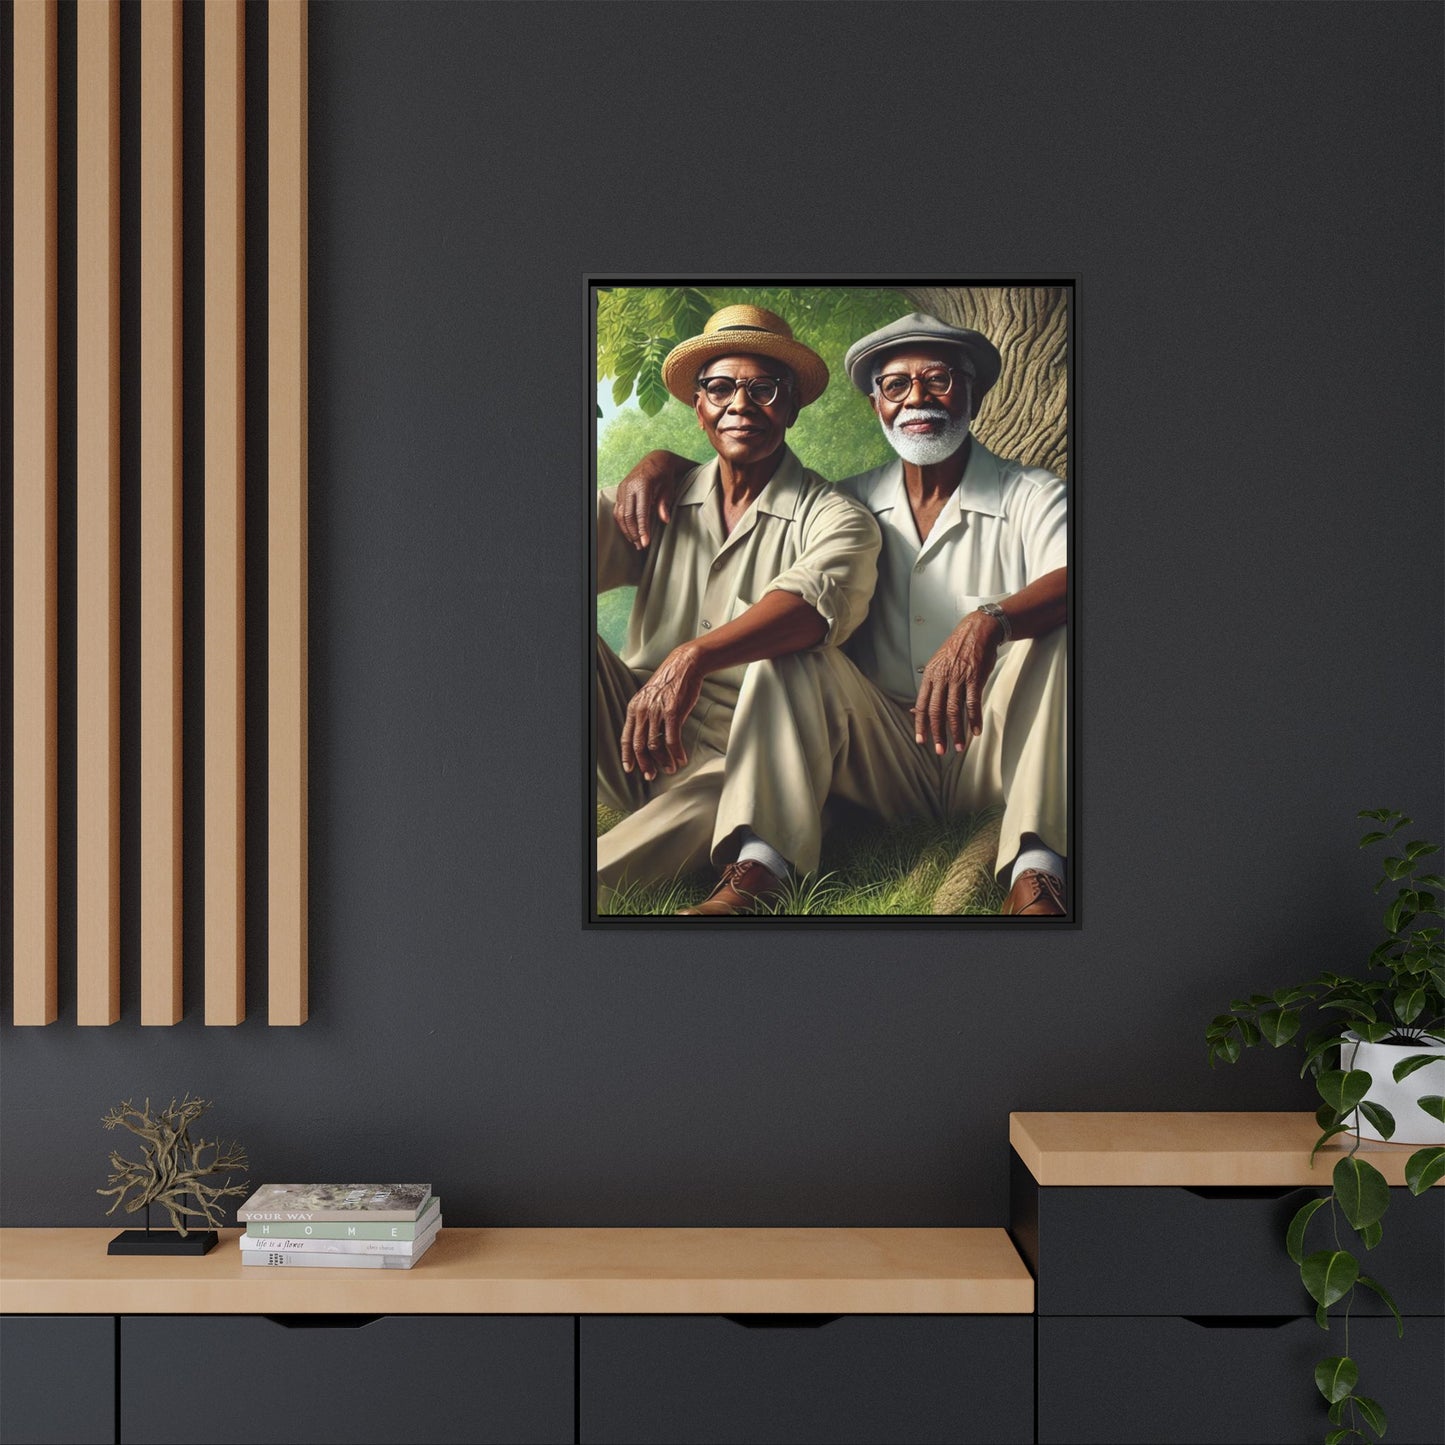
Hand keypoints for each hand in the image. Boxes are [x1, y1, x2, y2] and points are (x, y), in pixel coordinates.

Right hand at [615, 457, 678, 549]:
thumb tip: (665, 520)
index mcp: (642, 484)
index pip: (641, 512)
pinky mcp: (620, 491)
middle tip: (641, 546)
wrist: (655, 460)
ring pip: (620, 514)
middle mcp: (629, 486)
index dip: (643, 529)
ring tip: (635, 542)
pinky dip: (622, 523)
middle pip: (628, 516)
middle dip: (634, 533)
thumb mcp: (669, 487)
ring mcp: (623, 488)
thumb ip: (665, 503)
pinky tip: (629, 532)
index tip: (646, 543)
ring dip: (627, 530)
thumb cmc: (665, 475)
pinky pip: (618, 510)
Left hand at [621, 645, 702, 780]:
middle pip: (639, 746)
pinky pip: (672, 740)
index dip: (627, 756)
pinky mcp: (673, 712)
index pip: (626, 737)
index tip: (630, 769)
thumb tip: (648, 738)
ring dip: (663, 761)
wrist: (684, 665)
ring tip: (670, 768)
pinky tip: (681, 759)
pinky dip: (676, 753)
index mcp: (635, 708)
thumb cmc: (670, 683)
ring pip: (655, 746)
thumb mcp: (650, 698)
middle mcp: (643, 711)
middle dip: (645, 764)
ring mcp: (657, 712)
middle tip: (651, 775)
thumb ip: (646, 716)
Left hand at [912, 611, 1004, 754]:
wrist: (977, 631)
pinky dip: (975, 719)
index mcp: (930, 676)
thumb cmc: (956, 650)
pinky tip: (975, 731)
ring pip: (955, 710)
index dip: (921, 725)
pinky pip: (973, 703)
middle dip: (938, 733)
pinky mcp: (975, 678)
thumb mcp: (936, 665)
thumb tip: (913, 710)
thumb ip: (928, 688)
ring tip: (959, 746)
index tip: (921, 741)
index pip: (922, 705)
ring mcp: (959, 678)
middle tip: (940, 750)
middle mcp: (942, 678)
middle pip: (937, 711)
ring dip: (957, 731)